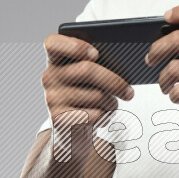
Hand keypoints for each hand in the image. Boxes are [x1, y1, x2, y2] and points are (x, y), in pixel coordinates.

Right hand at [41, 33, 133, 160]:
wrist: (72, 134)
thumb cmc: (86, 99)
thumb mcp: (89, 81)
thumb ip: (97, 67)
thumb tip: (122, 66)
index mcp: (55, 61)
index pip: (53, 44)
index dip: (74, 45)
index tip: (95, 53)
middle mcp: (49, 77)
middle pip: (87, 70)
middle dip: (115, 81)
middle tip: (130, 92)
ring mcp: (51, 98)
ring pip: (96, 95)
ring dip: (111, 103)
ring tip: (109, 106)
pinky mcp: (59, 118)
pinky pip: (94, 114)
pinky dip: (104, 117)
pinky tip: (100, 118)